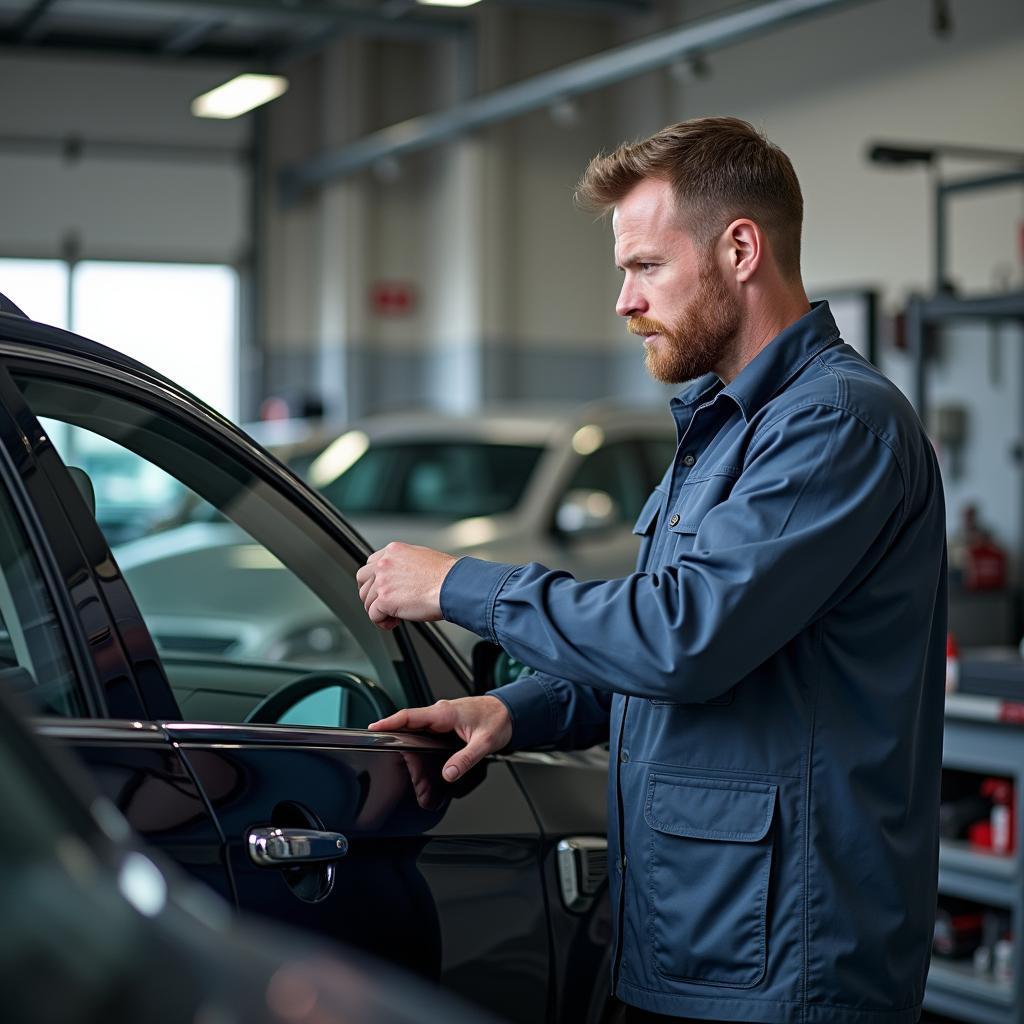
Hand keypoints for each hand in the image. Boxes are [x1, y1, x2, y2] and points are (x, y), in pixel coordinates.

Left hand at [356, 542, 458, 629]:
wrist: (453, 585)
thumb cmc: (446, 575)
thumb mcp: (422, 558)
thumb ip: (404, 564)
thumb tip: (401, 576)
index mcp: (393, 551)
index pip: (370, 564)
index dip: (374, 580)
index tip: (381, 589)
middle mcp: (384, 564)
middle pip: (362, 581)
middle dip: (371, 594)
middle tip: (383, 604)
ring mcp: (383, 581)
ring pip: (367, 600)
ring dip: (378, 610)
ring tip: (393, 616)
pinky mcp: (385, 600)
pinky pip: (373, 615)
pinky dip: (382, 622)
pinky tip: (394, 622)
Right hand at [369, 696, 512, 782]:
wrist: (510, 711)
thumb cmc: (498, 720)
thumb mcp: (484, 743)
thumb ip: (464, 760)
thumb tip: (448, 773)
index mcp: (446, 712)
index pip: (411, 716)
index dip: (390, 722)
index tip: (374, 728)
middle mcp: (441, 711)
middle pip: (409, 719)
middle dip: (391, 728)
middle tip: (376, 740)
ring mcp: (443, 715)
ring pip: (416, 722)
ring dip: (402, 730)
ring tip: (389, 743)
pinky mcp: (446, 719)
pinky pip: (424, 725)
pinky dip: (414, 732)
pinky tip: (411, 742)